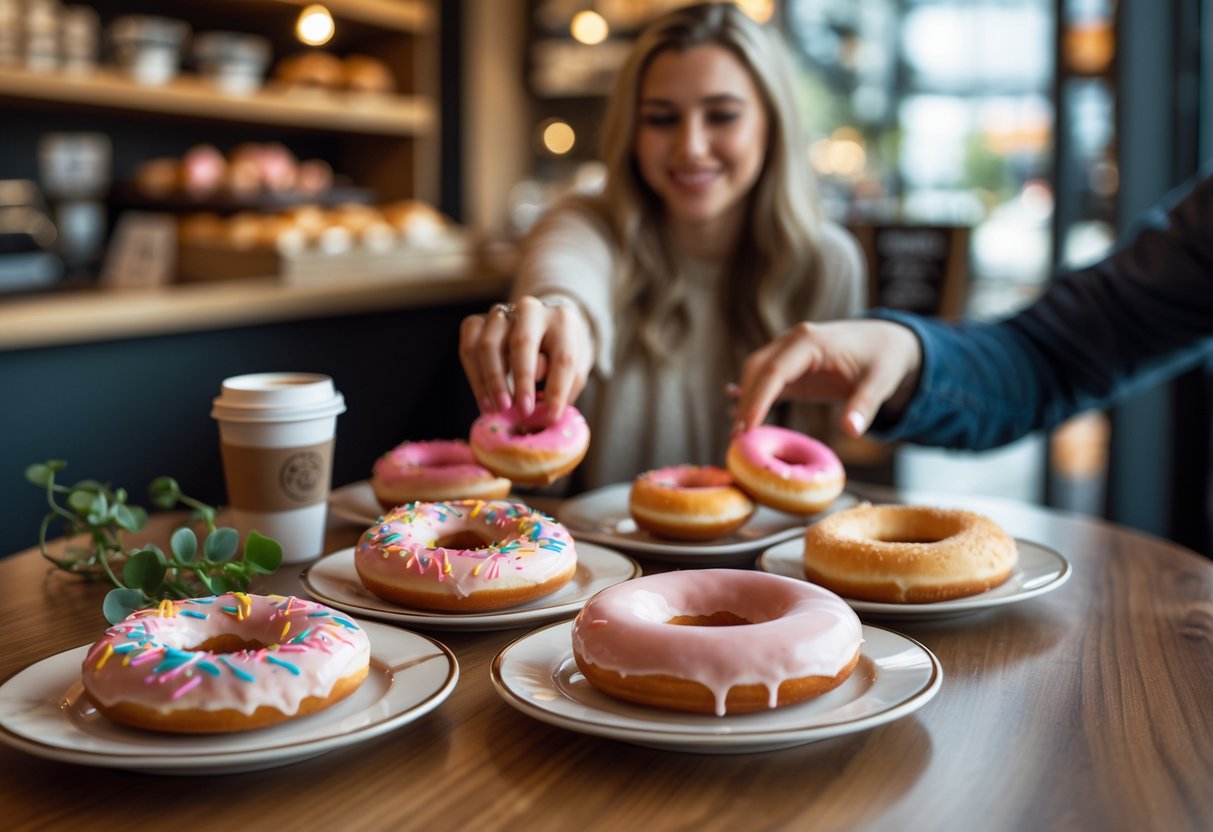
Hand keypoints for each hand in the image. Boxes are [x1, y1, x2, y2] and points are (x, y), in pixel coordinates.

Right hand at [459, 294, 593, 420]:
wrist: (538, 328)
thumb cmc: (558, 355)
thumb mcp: (572, 370)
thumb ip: (562, 389)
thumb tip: (543, 415)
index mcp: (563, 321)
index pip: (562, 357)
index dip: (557, 390)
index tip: (552, 417)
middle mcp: (531, 310)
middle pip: (522, 342)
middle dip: (522, 380)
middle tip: (523, 410)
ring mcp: (500, 313)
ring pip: (488, 346)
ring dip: (493, 382)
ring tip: (499, 409)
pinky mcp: (476, 321)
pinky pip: (468, 349)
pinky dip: (475, 378)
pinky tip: (485, 402)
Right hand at [731, 319, 922, 436]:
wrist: (886, 342)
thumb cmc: (884, 359)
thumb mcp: (881, 381)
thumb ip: (865, 405)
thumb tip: (850, 431)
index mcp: (811, 342)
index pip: (774, 371)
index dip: (757, 400)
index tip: (747, 428)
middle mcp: (793, 342)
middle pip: (756, 370)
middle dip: (745, 403)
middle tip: (738, 439)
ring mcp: (789, 353)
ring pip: (755, 374)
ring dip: (745, 402)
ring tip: (738, 436)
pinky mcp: (791, 368)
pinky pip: (764, 381)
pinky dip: (750, 397)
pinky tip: (737, 416)